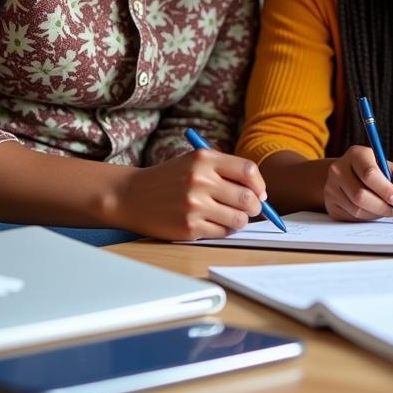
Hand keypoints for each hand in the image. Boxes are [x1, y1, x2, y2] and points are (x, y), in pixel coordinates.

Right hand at [111, 148, 267, 240]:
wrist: (132, 195)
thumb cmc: (170, 178)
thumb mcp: (195, 162)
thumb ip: (227, 171)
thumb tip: (260, 194)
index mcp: (204, 159)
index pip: (249, 171)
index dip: (259, 185)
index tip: (260, 193)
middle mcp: (200, 180)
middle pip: (247, 197)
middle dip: (255, 206)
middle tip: (251, 209)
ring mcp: (194, 205)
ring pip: (238, 219)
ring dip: (240, 220)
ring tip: (231, 216)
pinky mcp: (188, 227)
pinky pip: (222, 232)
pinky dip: (225, 230)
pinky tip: (215, 223)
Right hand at [323, 145, 392, 221]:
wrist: (350, 176)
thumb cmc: (376, 172)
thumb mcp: (392, 168)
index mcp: (356, 154)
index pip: (369, 174)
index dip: (385, 189)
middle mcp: (339, 169)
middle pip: (360, 195)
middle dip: (381, 206)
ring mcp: (331, 187)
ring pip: (356, 209)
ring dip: (375, 213)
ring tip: (384, 208)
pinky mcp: (330, 204)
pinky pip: (351, 218)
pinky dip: (366, 218)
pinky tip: (371, 210)